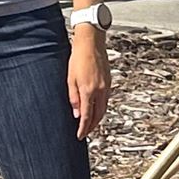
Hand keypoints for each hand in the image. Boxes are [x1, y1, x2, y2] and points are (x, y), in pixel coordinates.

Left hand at [68, 25, 110, 139]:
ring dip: (97, 119)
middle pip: (98, 116)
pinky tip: (96, 109)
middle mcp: (100, 91)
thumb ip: (73, 98)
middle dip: (91, 126)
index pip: (86, 116)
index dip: (83, 128)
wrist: (91, 43)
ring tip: (90, 124)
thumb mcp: (70, 79)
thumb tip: (76, 113)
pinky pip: (106, 100)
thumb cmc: (78, 57)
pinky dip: (101, 108)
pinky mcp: (109, 82)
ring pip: (103, 109)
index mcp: (88, 91)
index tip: (79, 135)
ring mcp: (106, 87)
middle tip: (85, 132)